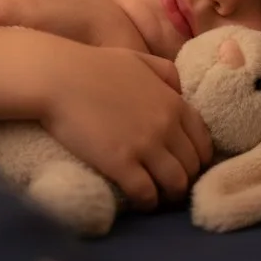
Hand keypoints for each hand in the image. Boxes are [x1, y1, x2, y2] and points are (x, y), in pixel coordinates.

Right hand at [38, 43, 213, 210]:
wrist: (58, 77)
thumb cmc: (94, 65)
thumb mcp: (139, 58)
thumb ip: (165, 72)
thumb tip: (179, 90)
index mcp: (174, 103)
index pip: (202, 142)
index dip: (198, 159)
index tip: (185, 166)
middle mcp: (166, 127)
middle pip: (192, 167)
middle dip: (185, 179)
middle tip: (170, 185)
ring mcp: (145, 146)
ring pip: (176, 184)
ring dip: (169, 195)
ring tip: (158, 197)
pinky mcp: (122, 164)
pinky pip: (147, 194)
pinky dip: (147, 202)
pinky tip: (140, 202)